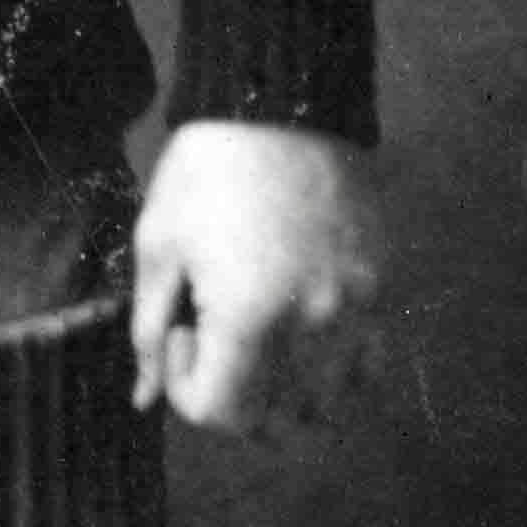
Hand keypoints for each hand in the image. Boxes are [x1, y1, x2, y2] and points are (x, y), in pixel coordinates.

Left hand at [129, 119, 384, 434]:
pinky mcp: (381, 290)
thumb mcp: (159, 244)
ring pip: (326, 409)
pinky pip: (367, 370)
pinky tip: (300, 336)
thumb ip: (148, 331)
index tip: (179, 331)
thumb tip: (145, 399)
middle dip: (232, 400)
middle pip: (275, 424)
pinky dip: (333, 377)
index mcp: (249, 315)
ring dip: (283, 399)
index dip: (185, 388)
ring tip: (255, 343)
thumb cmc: (207, 169)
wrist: (280, 101)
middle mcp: (313, 325)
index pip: (222, 415)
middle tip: (211, 340)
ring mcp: (356, 311)